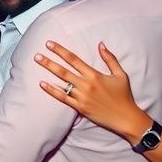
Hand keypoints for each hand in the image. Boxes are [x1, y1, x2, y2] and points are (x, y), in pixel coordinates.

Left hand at [34, 41, 149, 143]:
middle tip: (36, 55)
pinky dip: (52, 91)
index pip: (74, 59)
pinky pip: (62, 98)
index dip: (60, 51)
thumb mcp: (120, 74)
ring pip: (61, 83)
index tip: (49, 44)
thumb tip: (100, 44)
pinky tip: (42, 84)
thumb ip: (110, 59)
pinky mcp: (79, 107)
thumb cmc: (124, 95)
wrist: (125, 118)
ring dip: (48, 73)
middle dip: (48, 62)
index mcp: (94, 75)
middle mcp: (86, 85)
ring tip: (38, 65)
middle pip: (63, 70)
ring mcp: (81, 96)